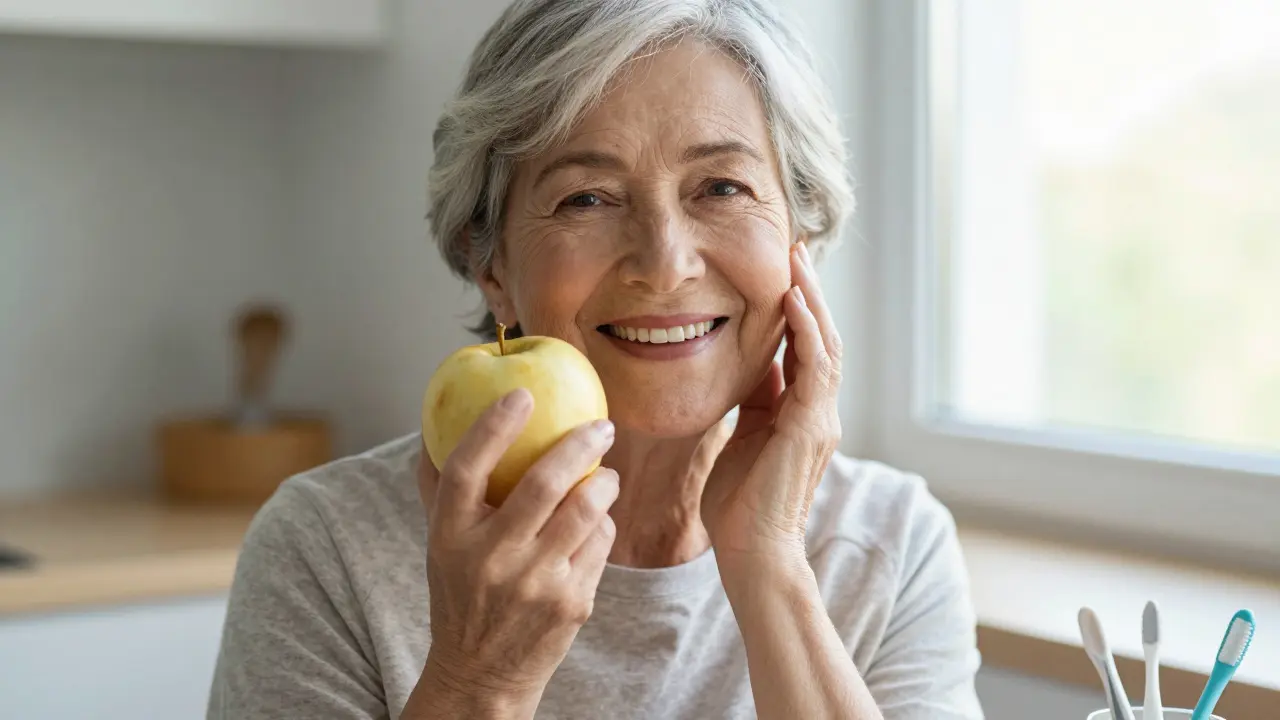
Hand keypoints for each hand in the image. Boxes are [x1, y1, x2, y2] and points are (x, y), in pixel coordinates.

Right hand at [406, 389, 618, 715]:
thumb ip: (442, 490)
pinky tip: (594, 525)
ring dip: (604, 482)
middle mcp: (490, 559)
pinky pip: (601, 542)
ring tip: (605, 475)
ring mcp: (534, 583)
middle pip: (543, 483)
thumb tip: (438, 423)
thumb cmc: (462, 594)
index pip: (466, 469)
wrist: (482, 676)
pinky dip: (602, 525)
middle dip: (580, 442)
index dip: (493, 426)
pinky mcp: (571, 602)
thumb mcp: (440, 546)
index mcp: (450, 537)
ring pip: (586, 510)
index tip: (522, 395)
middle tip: (600, 426)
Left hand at [701, 241, 841, 567]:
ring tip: (797, 259)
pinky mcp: (811, 427)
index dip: (796, 306)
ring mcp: (820, 418)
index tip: (783, 268)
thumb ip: (753, 402)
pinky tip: (792, 300)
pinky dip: (806, 331)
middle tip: (796, 247)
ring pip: (824, 343)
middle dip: (809, 289)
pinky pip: (815, 367)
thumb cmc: (740, 504)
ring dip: (811, 298)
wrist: (753, 551)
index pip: (805, 346)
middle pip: (821, 335)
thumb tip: (748, 366)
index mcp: (802, 412)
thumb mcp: (743, 437)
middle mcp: (819, 410)